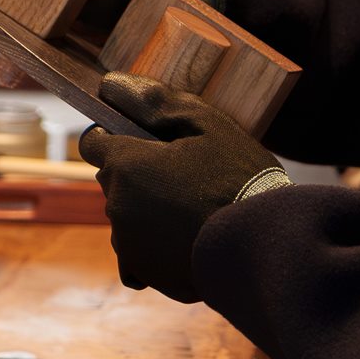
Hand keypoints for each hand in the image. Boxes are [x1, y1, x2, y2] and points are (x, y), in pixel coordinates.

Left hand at [80, 72, 290, 302]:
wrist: (265, 247)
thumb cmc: (240, 180)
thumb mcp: (207, 124)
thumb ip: (155, 102)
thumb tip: (111, 86)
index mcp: (127, 165)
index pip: (94, 141)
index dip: (117, 135)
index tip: (147, 141)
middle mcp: (118, 205)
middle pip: (113, 178)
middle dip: (137, 172)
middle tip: (184, 173)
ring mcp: (128, 243)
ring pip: (126, 215)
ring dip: (146, 209)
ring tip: (192, 209)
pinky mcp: (145, 272)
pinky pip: (135, 254)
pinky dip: (151, 246)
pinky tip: (182, 239)